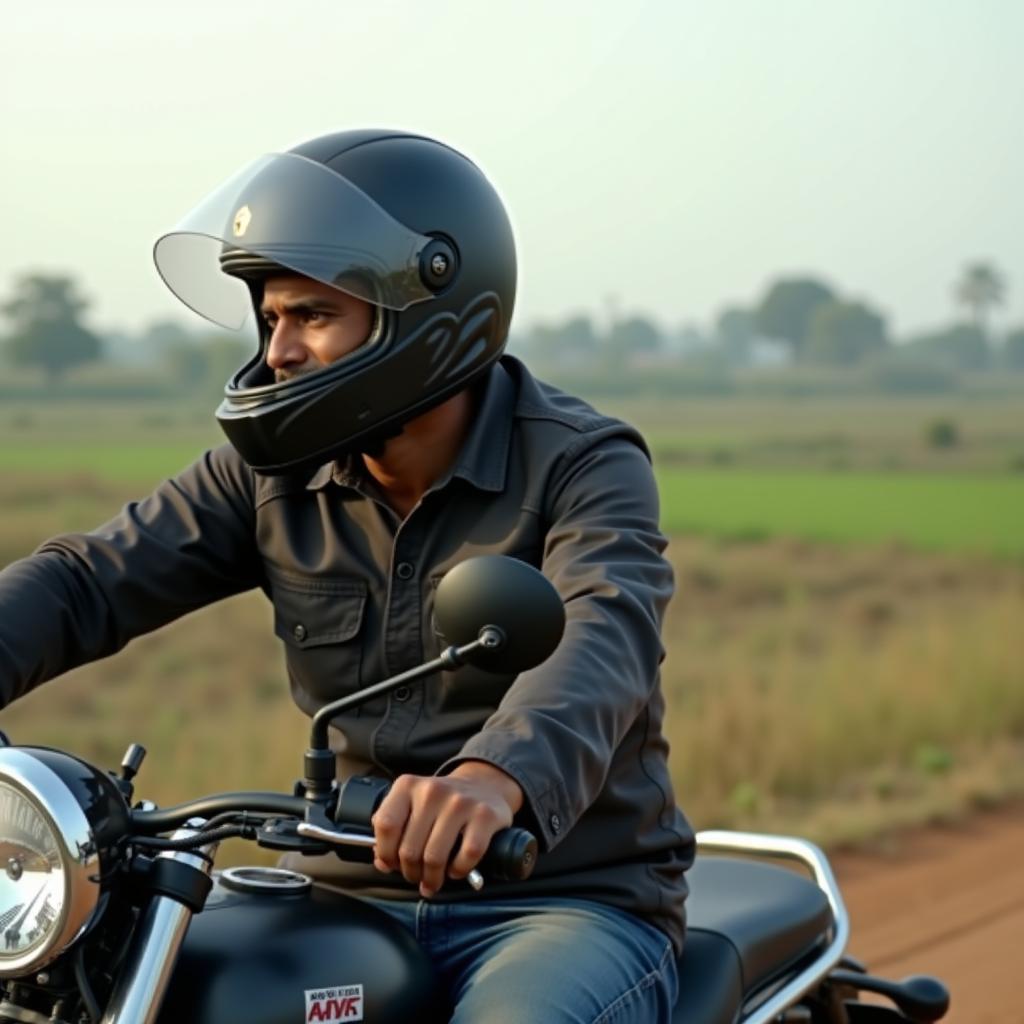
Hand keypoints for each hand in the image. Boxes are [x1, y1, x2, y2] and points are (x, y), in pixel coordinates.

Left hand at [371, 761, 522, 897]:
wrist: (483, 785)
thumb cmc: (441, 803)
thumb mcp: (411, 803)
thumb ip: (393, 828)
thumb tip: (382, 862)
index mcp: (408, 786)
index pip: (386, 825)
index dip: (385, 853)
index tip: (392, 864)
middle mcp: (433, 791)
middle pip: (409, 849)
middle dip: (410, 872)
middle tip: (416, 876)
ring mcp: (460, 802)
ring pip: (435, 857)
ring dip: (432, 878)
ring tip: (433, 880)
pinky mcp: (485, 816)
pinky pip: (466, 856)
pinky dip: (459, 870)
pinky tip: (456, 869)